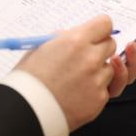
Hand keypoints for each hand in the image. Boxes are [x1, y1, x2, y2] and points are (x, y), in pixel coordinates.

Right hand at [14, 16, 116, 130]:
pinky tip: (77, 93)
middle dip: (99, 49)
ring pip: (109, 68)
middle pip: (110, 44)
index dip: (98, 29)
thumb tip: (73, 34)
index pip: (105, 24)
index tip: (95, 34)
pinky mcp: (100, 98)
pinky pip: (105, 88)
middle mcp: (90, 58)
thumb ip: (62, 38)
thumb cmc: (29, 80)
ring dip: (98, 71)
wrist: (26, 112)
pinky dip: (95, 90)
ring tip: (77, 80)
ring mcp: (97, 79)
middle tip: (84, 57)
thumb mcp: (41, 48)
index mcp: (75, 41)